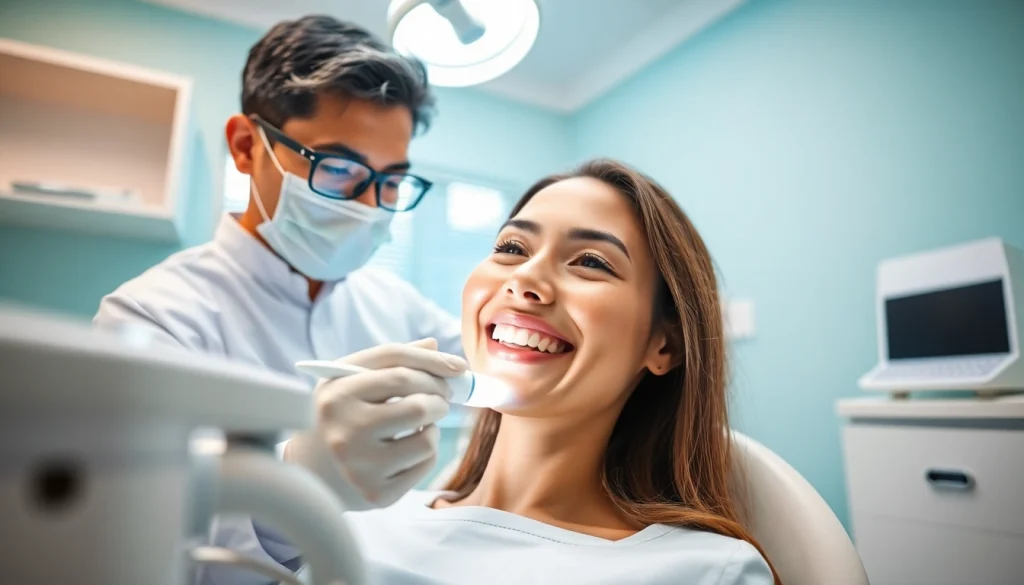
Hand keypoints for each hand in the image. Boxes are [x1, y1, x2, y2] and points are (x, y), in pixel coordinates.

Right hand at [285, 338, 467, 510]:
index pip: (398, 367)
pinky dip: (426, 451)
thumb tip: (435, 346)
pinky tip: (407, 448)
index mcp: (337, 394)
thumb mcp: (349, 378)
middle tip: (443, 397)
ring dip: (434, 426)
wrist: (307, 469)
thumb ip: (388, 359)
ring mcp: (361, 466)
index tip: (458, 368)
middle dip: (441, 397)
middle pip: (419, 404)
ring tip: (420, 424)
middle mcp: (346, 431)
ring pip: (427, 438)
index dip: (434, 364)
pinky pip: (425, 464)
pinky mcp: (377, 494)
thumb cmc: (337, 414)